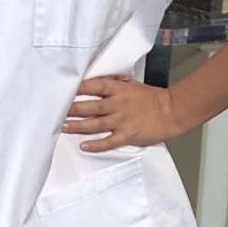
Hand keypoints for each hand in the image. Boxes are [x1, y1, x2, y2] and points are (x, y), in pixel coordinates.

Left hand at [63, 75, 183, 151]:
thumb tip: (96, 80)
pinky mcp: (128, 134)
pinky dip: (96, 145)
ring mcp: (122, 120)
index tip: (62, 90)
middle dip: (72, 110)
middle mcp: (118, 104)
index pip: (93, 86)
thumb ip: (114, 83)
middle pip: (90, 107)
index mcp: (119, 90)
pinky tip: (84, 146)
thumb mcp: (132, 84)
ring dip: (78, 126)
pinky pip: (109, 141)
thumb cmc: (152, 98)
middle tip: (55, 112)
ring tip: (63, 127)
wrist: (172, 111)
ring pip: (95, 124)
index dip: (77, 89)